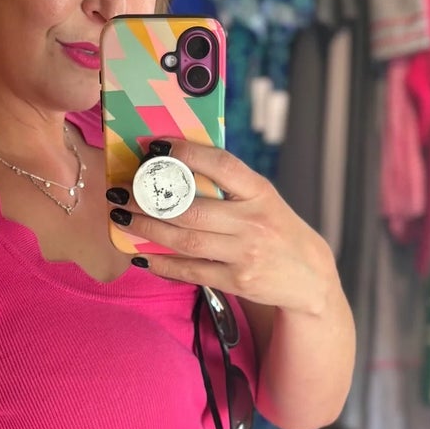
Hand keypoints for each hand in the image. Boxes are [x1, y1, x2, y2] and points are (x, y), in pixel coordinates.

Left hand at [118, 142, 338, 316]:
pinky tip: (141, 253)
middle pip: (191, 209)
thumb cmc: (276, 229)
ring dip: (147, 228)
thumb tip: (177, 165)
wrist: (308, 277)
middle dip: (149, 199)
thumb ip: (230, 185)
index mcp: (260, 191)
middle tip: (121, 191)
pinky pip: (190, 271)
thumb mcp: (263, 199)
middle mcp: (253, 222)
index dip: (186, 153)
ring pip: (185, 240)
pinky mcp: (237, 281)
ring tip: (121, 218)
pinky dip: (161, 263)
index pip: (221, 164)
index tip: (155, 147)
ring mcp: (245, 254)